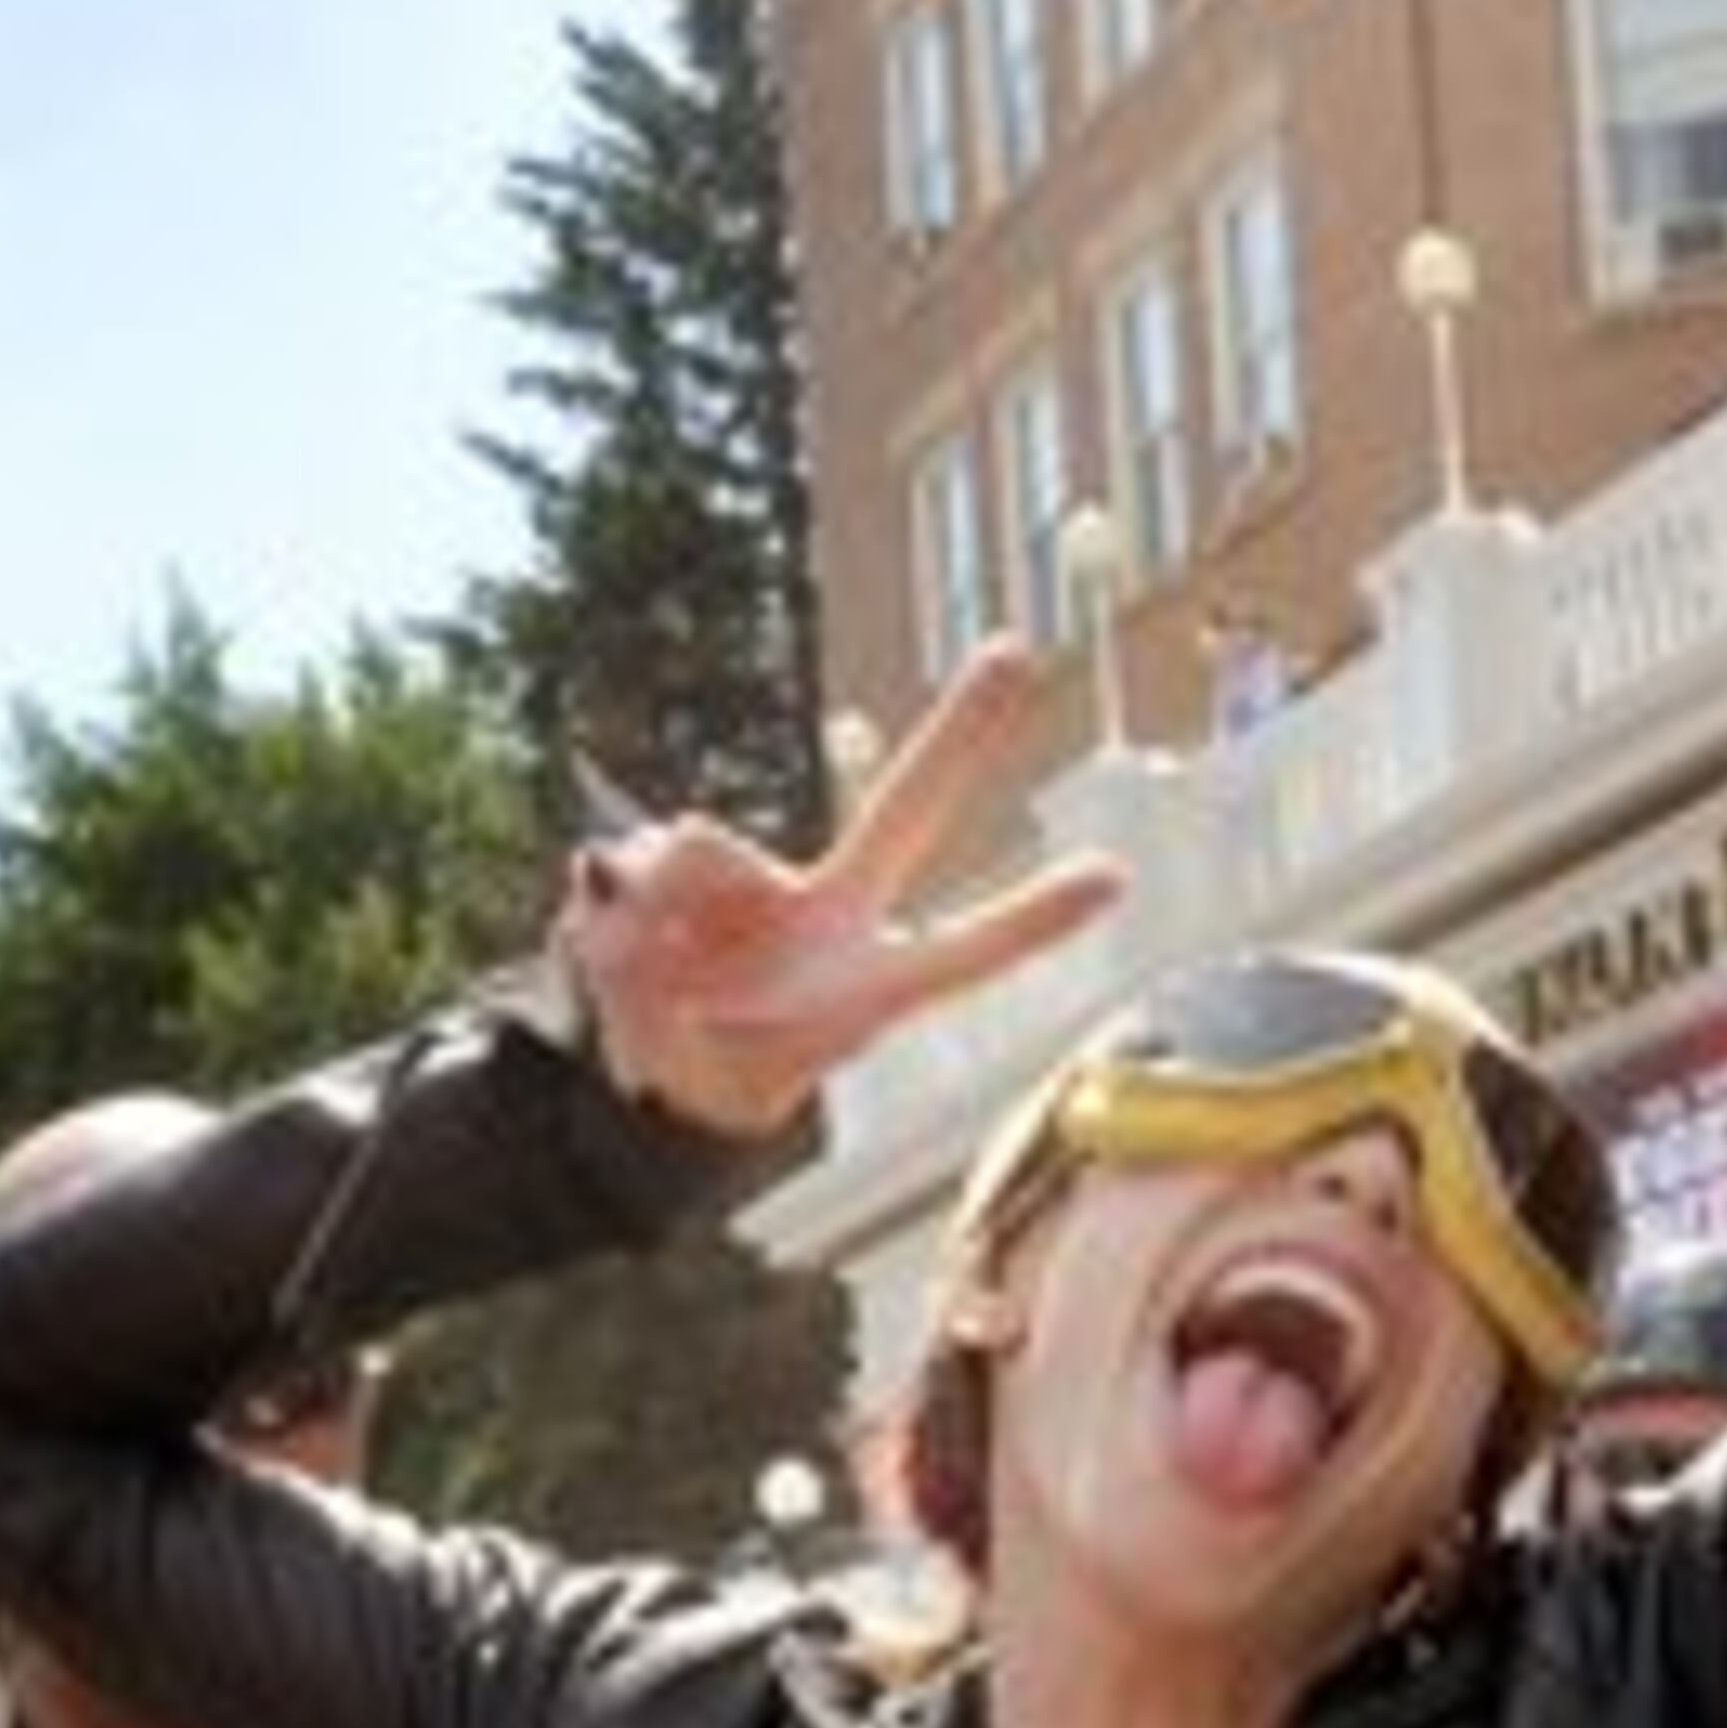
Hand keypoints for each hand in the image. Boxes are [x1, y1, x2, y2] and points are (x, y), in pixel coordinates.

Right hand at [553, 643, 1125, 1141]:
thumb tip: (613, 867)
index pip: (961, 952)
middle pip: (907, 808)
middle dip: (962, 731)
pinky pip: (643, 854)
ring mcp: (765, 880)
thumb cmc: (710, 1078)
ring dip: (651, 909)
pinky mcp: (696, 860)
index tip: (1114, 878)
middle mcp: (830, 912)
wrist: (654, 1078)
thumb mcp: (700, 1069)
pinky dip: (612, 901)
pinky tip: (620, 936)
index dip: (1032, 918)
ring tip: (647, 977)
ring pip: (701, 849)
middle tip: (1018, 648)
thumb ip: (657, 975)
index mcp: (866, 988)